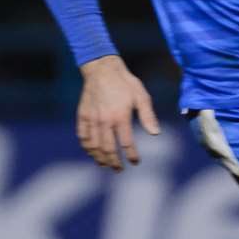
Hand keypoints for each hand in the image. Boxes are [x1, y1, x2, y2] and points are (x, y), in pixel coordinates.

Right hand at [76, 55, 160, 171]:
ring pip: (93, 145)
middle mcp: (105, 120)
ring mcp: (92, 118)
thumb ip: (148, 116)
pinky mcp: (83, 115)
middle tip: (119, 169)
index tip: (135, 162)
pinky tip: (91, 151)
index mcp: (121, 116)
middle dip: (114, 162)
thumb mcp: (141, 96)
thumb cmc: (125, 82)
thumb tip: (155, 133)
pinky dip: (86, 146)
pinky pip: (82, 136)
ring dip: (99, 158)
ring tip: (104, 164)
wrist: (101, 69)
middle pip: (108, 149)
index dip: (132, 155)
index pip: (126, 143)